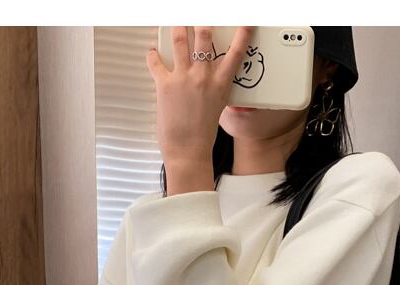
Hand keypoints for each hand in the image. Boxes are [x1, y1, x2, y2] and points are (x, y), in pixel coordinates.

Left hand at [147, 26, 254, 167]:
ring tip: (176, 21)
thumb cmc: (202, 136)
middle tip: (200, 17)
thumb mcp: (216, 108)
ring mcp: (183, 78)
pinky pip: (156, 61)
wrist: (188, 152)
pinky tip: (153, 54)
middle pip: (204, 36)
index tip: (246, 22)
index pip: (236, 53)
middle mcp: (203, 77)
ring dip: (177, 27)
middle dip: (202, 22)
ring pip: (180, 40)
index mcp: (220, 84)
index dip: (243, 34)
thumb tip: (206, 78)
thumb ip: (213, 89)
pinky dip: (153, 56)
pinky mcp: (165, 84)